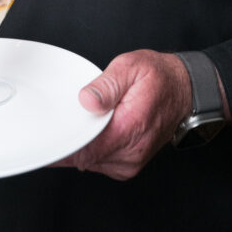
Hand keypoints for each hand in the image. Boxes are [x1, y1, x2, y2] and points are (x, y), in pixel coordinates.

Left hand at [55, 49, 192, 180]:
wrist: (183, 91)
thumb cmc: (158, 77)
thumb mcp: (130, 66)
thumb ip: (106, 84)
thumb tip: (86, 100)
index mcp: (131, 127)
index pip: (87, 149)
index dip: (65, 143)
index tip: (48, 137)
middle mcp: (131, 151)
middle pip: (84, 157)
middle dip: (71, 140)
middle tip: (63, 118)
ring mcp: (130, 162)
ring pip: (89, 162)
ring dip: (82, 144)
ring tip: (87, 119)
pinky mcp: (127, 165)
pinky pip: (98, 162)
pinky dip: (91, 148)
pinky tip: (95, 130)